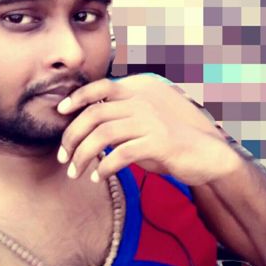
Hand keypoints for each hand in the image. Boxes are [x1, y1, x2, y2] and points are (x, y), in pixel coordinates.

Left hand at [56, 74, 242, 186]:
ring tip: (75, 173)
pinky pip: (122, 154)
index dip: (77, 96)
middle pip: (94, 115)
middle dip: (72, 137)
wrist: (206, 157)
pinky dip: (105, 167)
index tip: (59, 111)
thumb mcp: (141, 129)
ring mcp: (150, 122)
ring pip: (103, 135)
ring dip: (83, 156)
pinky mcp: (159, 143)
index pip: (100, 87)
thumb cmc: (167, 146)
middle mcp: (141, 105)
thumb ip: (118, 125)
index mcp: (136, 98)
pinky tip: (98, 177)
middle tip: (62, 158)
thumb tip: (85, 135)